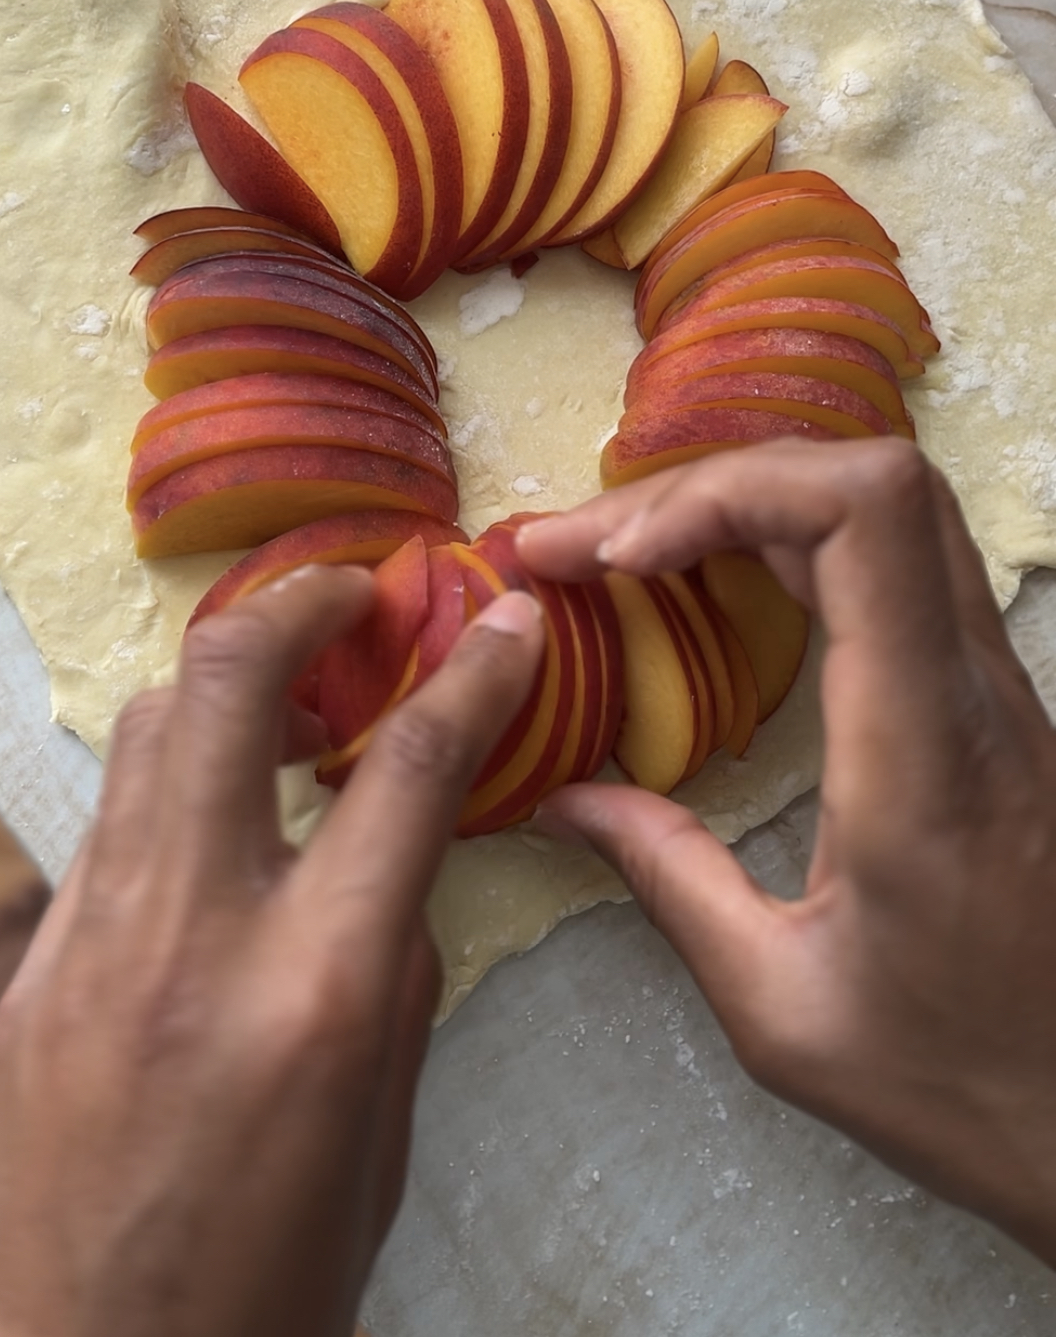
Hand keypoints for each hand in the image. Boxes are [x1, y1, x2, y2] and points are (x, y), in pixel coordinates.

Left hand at [0, 566, 542, 1336]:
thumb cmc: (256, 1291)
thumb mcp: (377, 1145)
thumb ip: (393, 987)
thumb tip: (397, 874)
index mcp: (317, 990)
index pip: (412, 769)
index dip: (475, 672)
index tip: (505, 621)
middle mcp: (197, 929)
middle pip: (231, 682)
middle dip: (301, 604)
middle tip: (356, 594)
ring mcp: (95, 934)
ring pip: (149, 727)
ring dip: (227, 682)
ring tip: (287, 698)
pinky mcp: (33, 961)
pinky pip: (108, 818)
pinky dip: (170, 779)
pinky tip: (211, 819)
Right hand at [520, 440, 1055, 1266]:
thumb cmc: (957, 1079)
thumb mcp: (783, 1011)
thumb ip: (669, 882)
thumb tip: (561, 797)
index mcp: (924, 750)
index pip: (864, 515)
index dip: (728, 491)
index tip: (620, 559)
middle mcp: (973, 687)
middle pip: (866, 478)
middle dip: (707, 485)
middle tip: (583, 551)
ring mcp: (996, 685)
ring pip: (886, 506)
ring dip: (747, 502)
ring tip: (630, 556)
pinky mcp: (992, 700)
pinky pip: (895, 560)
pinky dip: (789, 540)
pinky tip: (712, 588)